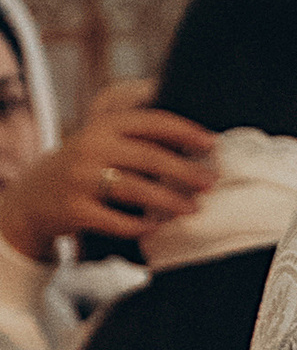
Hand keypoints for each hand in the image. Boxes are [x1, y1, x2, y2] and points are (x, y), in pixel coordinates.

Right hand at [0, 95, 217, 261]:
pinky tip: (156, 227)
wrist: (34, 196)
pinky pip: (116, 221)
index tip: (211, 142)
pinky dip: (139, 226)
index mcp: (103, 127)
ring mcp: (80, 180)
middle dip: (184, 171)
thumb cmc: (85, 168)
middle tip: (210, 182)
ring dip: (169, 201)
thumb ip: (139, 139)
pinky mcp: (75, 210)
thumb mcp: (103, 143)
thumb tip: (198, 143)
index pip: (150, 122)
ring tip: (193, 208)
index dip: (184, 131)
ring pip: (135, 190)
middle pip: (148, 158)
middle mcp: (90, 148)